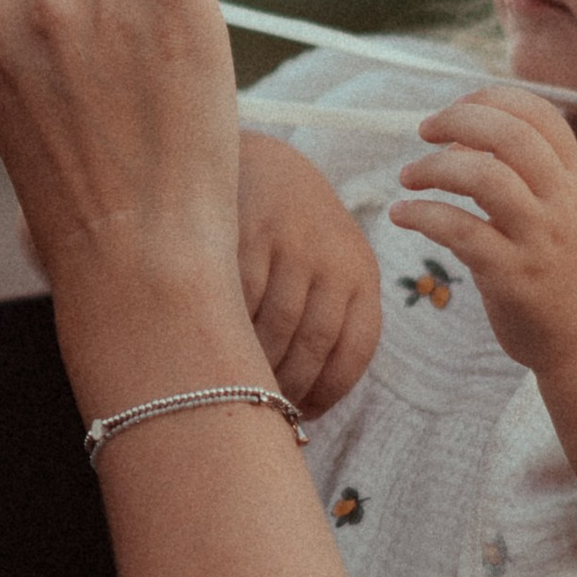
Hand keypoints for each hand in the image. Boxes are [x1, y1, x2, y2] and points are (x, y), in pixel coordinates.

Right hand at [236, 134, 380, 412]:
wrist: (257, 161)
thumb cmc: (292, 235)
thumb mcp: (328, 264)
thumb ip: (327, 318)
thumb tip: (308, 405)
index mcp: (361, 272)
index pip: (355, 349)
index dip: (328, 392)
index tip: (303, 416)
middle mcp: (333, 257)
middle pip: (313, 345)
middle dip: (288, 388)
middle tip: (262, 409)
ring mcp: (289, 243)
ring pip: (274, 329)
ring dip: (256, 368)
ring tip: (237, 387)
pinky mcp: (248, 232)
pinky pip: (238, 301)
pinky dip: (228, 334)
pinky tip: (216, 349)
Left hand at [391, 88, 576, 377]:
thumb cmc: (565, 271)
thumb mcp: (562, 213)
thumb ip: (522, 174)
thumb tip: (458, 137)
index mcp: (575, 181)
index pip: (541, 116)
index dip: (493, 99)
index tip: (458, 109)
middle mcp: (562, 203)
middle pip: (511, 136)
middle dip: (459, 120)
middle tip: (424, 131)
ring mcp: (539, 239)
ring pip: (484, 177)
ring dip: (434, 168)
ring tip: (408, 177)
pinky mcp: (513, 276)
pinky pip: (460, 231)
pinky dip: (422, 214)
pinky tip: (402, 215)